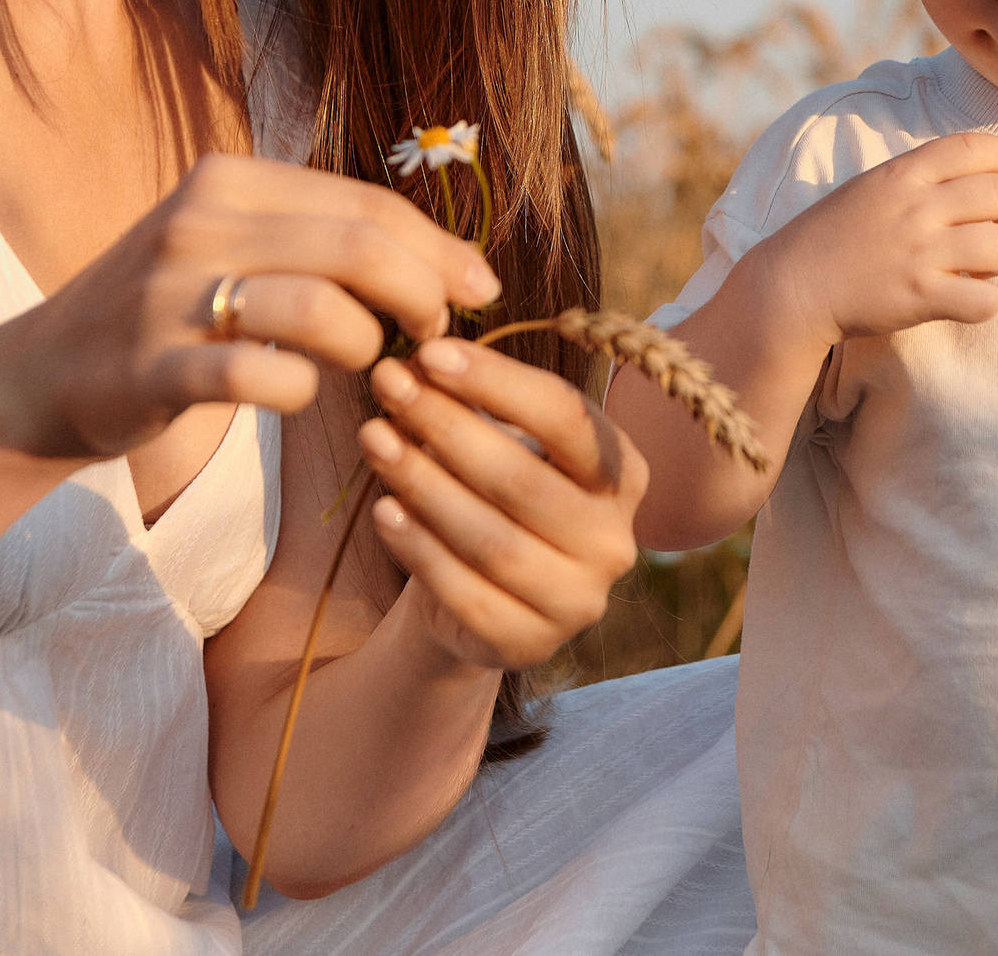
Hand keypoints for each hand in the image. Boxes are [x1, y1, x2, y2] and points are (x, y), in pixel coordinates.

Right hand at [0, 154, 503, 459]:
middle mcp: (201, 220)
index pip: (369, 202)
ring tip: (368, 364)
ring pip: (323, 308)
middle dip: (423, 293)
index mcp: (231, 179)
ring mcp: (172, 293)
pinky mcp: (151, 366)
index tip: (479, 290)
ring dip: (368, 345)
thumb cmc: (169, 310)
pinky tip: (297, 394)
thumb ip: (325, 240)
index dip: (440, 249)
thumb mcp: (236, 245)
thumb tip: (455, 263)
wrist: (43, 372)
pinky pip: (262, 378)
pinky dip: (301, 391)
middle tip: (434, 333)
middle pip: (361, 245)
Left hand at [358, 337, 644, 670]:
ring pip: (493, 540)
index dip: (497, 382)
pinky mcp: (530, 644)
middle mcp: (614, 540)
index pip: (567, 418)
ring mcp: (578, 600)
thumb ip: (482, 403)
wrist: (484, 593)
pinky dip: (420, 550)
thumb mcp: (505, 442)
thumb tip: (422, 356)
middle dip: (446, 425)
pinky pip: (467, 595)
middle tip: (388, 384)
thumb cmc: (496, 494)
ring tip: (374, 438)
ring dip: (424, 483)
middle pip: (523, 479)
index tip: (429, 353)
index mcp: (624, 474)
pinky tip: (384, 510)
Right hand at [743, 131, 997, 348]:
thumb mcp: (870, 187)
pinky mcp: (920, 297)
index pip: (975, 147)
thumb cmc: (831, 237)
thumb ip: (917, 177)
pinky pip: (986, 300)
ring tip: (985, 267)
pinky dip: (986, 302)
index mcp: (902, 174)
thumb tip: (973, 175)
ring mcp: (920, 253)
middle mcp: (916, 208)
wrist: (792, 287)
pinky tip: (968, 299)